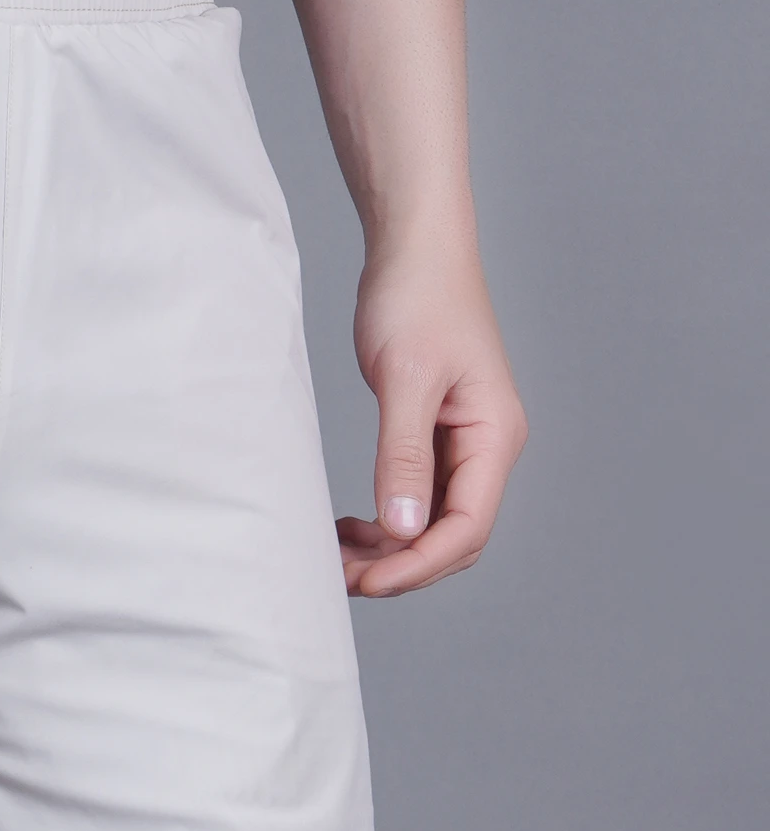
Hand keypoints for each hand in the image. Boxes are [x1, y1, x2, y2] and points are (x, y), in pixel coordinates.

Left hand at [338, 246, 527, 598]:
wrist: (414, 248)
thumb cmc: (416, 298)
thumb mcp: (405, 380)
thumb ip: (403, 457)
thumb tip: (403, 529)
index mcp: (495, 437)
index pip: (467, 528)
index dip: (418, 565)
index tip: (367, 582)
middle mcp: (488, 449)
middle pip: (452, 539)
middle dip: (400, 567)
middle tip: (338, 577)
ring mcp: (463, 447)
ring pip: (430, 526)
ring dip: (387, 551)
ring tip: (335, 556)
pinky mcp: (436, 440)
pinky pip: (415, 501)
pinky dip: (384, 523)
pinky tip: (347, 527)